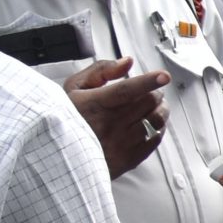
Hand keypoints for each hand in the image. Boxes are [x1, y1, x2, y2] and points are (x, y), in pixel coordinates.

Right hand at [65, 57, 170, 178]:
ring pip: (155, 121)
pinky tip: (152, 124)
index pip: (127, 90)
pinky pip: (154, 140)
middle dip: (155, 93)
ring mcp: (121, 143)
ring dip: (160, 110)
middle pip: (147, 103)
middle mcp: (110, 125)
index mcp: (96, 104)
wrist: (59, 157)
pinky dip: (158, 128)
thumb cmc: (69, 119)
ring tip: (155, 106)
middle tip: (153, 91)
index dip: (148, 81)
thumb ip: (101, 71)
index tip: (163, 76)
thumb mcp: (74, 88)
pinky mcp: (129, 159)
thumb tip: (126, 63)